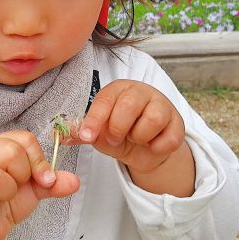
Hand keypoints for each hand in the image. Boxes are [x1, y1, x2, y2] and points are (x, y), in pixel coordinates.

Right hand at [0, 130, 79, 239]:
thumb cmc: (3, 200)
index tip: (43, 180)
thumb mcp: (32, 189)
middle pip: (12, 152)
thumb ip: (52, 183)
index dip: (39, 161)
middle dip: (22, 176)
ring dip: (6, 193)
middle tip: (13, 189)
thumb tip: (74, 181)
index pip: (24, 140)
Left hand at [74, 80, 188, 175]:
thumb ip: (81, 133)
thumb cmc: (119, 133)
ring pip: (153, 119)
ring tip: (136, 138)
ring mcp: (162, 104)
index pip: (104, 101)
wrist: (144, 150)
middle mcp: (140, 91)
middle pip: (128, 106)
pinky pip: (169, 138)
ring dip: (140, 137)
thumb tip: (60, 135)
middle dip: (118, 129)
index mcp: (118, 90)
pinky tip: (152, 144)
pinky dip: (157, 147)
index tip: (87, 137)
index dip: (94, 120)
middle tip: (116, 139)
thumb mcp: (98, 133)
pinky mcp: (178, 123)